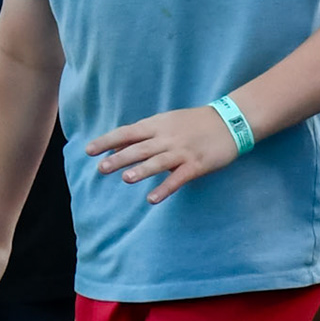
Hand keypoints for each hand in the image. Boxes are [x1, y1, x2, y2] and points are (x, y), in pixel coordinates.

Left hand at [87, 104, 238, 202]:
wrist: (230, 121)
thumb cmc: (195, 122)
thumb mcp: (168, 121)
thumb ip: (145, 133)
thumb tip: (118, 144)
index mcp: (158, 124)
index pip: (128, 132)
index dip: (108, 141)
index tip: (89, 150)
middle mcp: (168, 137)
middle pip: (140, 148)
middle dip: (120, 158)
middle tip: (101, 168)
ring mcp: (182, 151)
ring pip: (158, 161)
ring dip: (142, 170)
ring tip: (125, 179)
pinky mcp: (197, 164)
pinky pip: (178, 177)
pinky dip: (165, 188)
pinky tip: (152, 199)